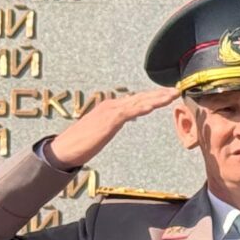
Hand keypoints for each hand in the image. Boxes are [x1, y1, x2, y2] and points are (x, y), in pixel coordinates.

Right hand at [46, 85, 179, 168]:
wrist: (63, 149)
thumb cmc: (81, 142)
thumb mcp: (103, 128)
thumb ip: (114, 121)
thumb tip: (124, 119)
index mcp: (111, 107)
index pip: (136, 100)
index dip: (153, 96)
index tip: (168, 94)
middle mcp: (111, 106)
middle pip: (140, 98)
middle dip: (159, 94)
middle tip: (176, 90)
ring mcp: (109, 112)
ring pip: (138, 102)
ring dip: (156, 98)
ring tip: (171, 95)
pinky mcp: (108, 120)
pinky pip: (128, 112)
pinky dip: (141, 108)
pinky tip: (153, 106)